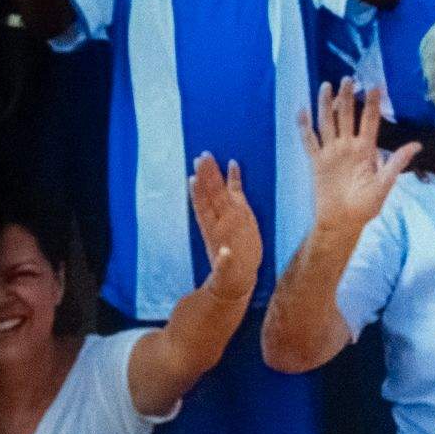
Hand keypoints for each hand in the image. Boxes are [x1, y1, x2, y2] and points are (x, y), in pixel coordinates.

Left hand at [189, 154, 261, 300]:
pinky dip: (234, 179)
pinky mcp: (236, 215)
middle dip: (207, 174)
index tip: (198, 171)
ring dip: (211, 175)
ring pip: (216, 193)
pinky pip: (234, 193)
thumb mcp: (229, 269)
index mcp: (221, 229)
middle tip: (202, 155)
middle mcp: (222, 220)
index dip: (205, 187)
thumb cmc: (233, 273)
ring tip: (205, 158)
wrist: (235, 277)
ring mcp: (227, 216)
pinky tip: (233, 165)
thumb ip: (225, 262)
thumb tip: (224, 254)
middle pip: (212, 193)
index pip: (212, 204)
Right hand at [299, 78, 419, 238]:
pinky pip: (310, 141)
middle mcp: (348, 146)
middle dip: (348, 97)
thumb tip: (417, 145)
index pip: (369, 121)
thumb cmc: (366, 206)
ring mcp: (332, 152)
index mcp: (366, 149)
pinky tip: (302, 111)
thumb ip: (396, 163)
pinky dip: (305, 127)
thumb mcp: (384, 185)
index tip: (376, 85)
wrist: (343, 222)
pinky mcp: (317, 162)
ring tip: (327, 86)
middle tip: (349, 78)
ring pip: (328, 122)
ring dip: (327, 105)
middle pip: (347, 116)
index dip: (372, 104)